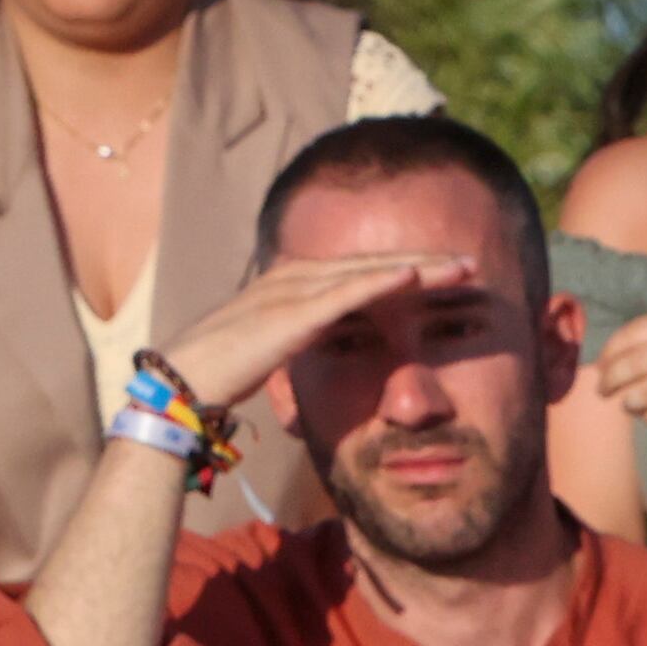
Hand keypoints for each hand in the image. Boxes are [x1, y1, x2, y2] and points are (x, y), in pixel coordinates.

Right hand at [154, 248, 482, 412]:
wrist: (177, 384)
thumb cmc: (216, 375)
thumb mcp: (267, 349)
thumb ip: (296, 337)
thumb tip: (323, 344)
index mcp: (287, 286)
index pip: (357, 270)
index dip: (403, 269)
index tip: (445, 274)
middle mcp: (291, 278)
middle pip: (370, 262)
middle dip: (423, 261)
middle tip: (469, 262)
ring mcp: (290, 292)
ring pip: (367, 271)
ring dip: (417, 267)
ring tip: (460, 267)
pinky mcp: (289, 314)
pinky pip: (345, 293)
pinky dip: (381, 282)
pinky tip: (413, 277)